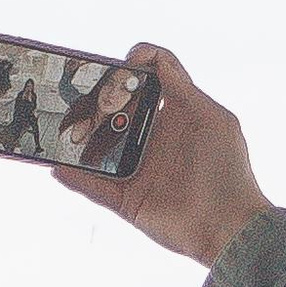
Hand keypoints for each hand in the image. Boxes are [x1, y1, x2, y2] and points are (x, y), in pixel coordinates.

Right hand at [56, 44, 269, 268]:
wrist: (228, 227)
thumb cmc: (228, 171)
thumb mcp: (213, 120)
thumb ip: (183, 89)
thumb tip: (153, 60)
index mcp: (177, 115)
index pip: (153, 78)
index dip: (135, 65)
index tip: (118, 67)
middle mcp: (155, 138)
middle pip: (117, 110)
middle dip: (96, 101)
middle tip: (77, 97)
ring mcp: (139, 169)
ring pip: (100, 148)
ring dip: (78, 139)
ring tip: (59, 128)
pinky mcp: (128, 199)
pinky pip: (94, 186)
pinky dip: (75, 178)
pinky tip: (57, 167)